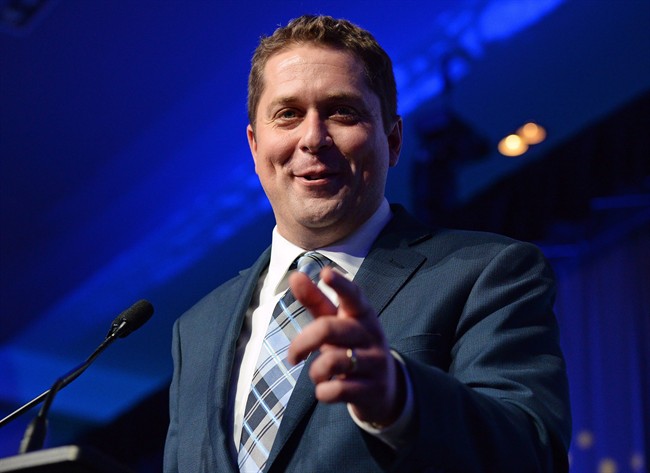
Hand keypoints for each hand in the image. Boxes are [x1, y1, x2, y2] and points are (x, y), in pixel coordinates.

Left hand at [287, 267, 405, 425]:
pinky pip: (338, 389)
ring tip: (318, 375)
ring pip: (332, 361)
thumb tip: (295, 275)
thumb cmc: (352, 346)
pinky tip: (326, 390)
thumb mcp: (337, 323)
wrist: (384, 389)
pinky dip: (323, 392)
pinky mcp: (373, 388)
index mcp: (362, 314)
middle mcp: (371, 334)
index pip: (353, 295)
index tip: (325, 273)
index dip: (340, 285)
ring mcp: (375, 361)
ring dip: (315, 371)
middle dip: (302, 343)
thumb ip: (316, 301)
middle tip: (292, 357)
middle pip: (329, 329)